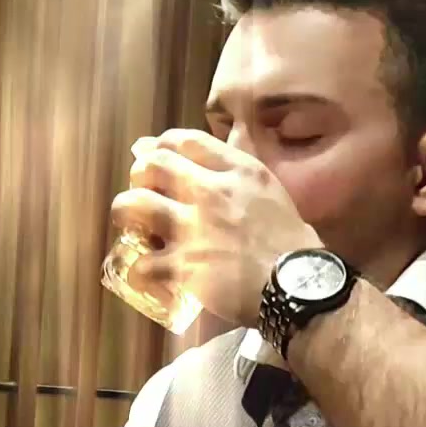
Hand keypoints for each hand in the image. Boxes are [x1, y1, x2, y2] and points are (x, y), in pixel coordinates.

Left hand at [111, 129, 322, 325]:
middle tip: (144, 195)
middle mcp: (210, 192)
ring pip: (132, 206)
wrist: (298, 286)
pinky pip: (141, 263)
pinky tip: (148, 275)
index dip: (161, 147)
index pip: (184, 140)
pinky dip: (140, 270)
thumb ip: (239, 175)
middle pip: (151, 165)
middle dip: (139, 177)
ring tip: (135, 230)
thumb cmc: (292, 244)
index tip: (156, 159)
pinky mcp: (183, 267)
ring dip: (127, 216)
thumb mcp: (272, 192)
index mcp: (237, 171)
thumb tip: (214, 159)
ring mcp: (192, 229)